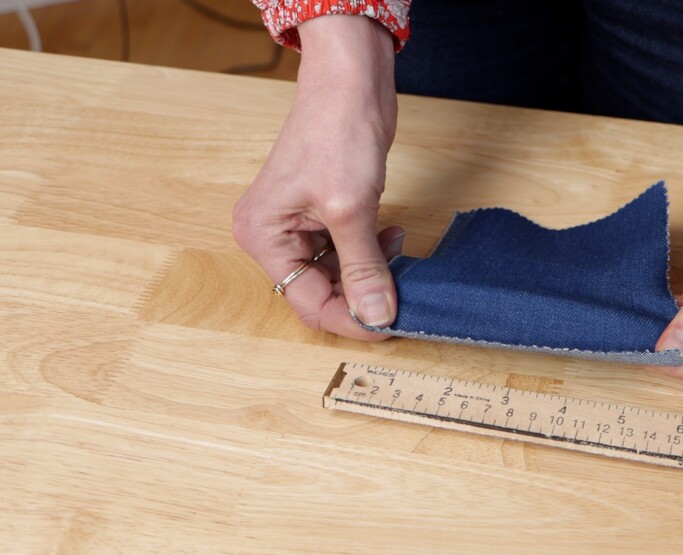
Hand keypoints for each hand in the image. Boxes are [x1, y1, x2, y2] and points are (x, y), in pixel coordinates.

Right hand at [233, 15, 403, 338]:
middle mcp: (275, 236)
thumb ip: (363, 268)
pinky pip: (348, 252)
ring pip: (338, 275)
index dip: (350, 319)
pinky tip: (393, 237)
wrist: (351, 83)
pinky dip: (373, 253)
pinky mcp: (325, 214)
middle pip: (321, 292)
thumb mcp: (351, 210)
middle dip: (363, 294)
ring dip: (372, 272)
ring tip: (397, 252)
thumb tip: (376, 318)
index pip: (307, 303)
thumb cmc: (336, 132)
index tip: (388, 324)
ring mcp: (300, 225)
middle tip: (401, 291)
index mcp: (264, 237)